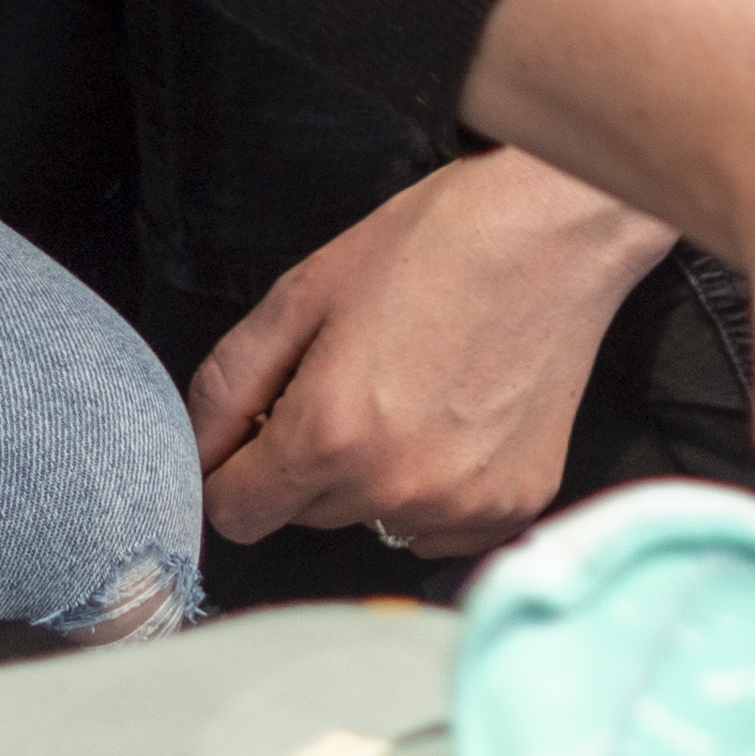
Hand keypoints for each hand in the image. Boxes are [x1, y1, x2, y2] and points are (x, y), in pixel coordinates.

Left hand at [191, 148, 669, 555]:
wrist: (558, 227)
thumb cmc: (438, 243)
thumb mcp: (305, 291)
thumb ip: (229, 384)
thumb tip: (196, 454)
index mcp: (328, 436)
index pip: (235, 513)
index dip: (237, 469)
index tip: (265, 430)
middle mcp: (393, 487)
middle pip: (305, 515)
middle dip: (311, 461)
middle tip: (358, 380)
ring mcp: (460, 503)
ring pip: (372, 520)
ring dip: (375, 478)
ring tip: (416, 394)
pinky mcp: (513, 503)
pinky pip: (439, 528)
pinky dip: (436, 489)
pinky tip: (458, 421)